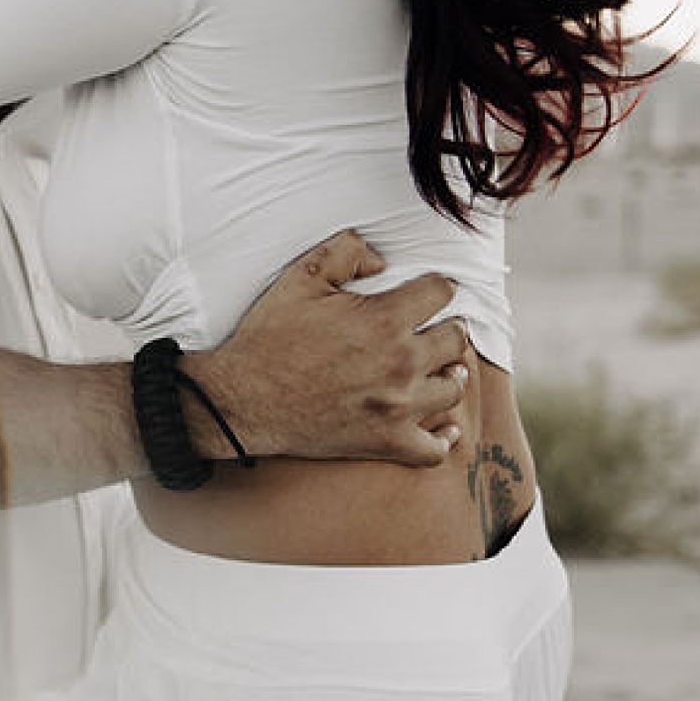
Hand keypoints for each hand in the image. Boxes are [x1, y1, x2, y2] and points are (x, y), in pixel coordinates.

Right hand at [186, 231, 470, 468]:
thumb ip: (346, 252)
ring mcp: (397, 407)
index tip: (434, 288)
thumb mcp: (302, 276)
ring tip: (445, 367)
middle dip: (449, 327)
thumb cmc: (272, 335)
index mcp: (384, 319)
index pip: (439, 293)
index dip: (439, 286)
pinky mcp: (386, 442)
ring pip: (451, 390)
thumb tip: (382, 260)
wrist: (245, 398)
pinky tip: (446, 424)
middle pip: (454, 341)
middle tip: (439, 325)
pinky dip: (445, 437)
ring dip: (451, 374)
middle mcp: (400, 363)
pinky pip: (435, 448)